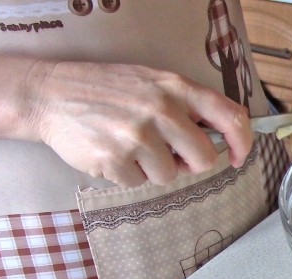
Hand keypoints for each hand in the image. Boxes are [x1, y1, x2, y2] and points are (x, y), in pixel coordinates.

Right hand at [26, 60, 251, 186]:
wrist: (50, 94)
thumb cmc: (109, 90)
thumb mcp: (153, 82)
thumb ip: (187, 104)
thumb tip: (222, 136)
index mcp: (176, 87)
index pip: (230, 116)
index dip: (241, 142)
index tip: (236, 156)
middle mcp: (160, 109)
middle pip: (204, 158)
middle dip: (190, 163)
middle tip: (170, 153)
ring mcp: (136, 135)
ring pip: (170, 176)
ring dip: (154, 169)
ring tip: (131, 146)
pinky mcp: (115, 159)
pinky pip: (139, 183)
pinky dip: (128, 175)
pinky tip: (113, 153)